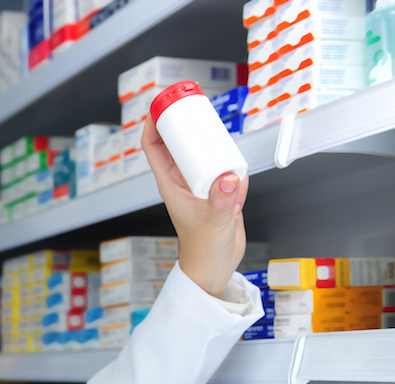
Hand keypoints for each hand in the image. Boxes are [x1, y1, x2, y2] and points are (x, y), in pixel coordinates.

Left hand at [141, 116, 247, 297]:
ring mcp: (200, 185)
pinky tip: (240, 185)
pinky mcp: (218, 191)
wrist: (216, 267)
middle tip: (199, 106)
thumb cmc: (203, 248)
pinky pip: (226, 169)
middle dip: (187, 123)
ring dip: (215, 146)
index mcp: (170, 183)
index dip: (155, 123)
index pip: (154, 147)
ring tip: (225, 144)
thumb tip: (229, 178)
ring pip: (204, 154)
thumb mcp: (212, 221)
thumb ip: (221, 201)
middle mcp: (183, 181)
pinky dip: (235, 170)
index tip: (164, 104)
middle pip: (180, 143)